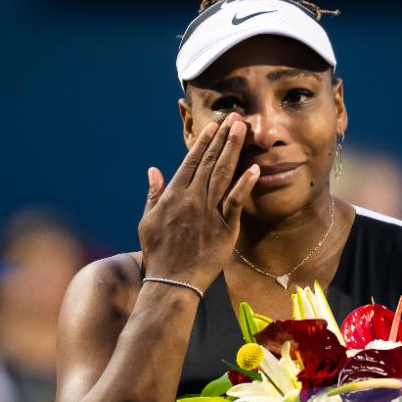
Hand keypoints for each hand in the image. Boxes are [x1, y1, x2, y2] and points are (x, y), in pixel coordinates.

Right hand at [138, 113, 259, 290]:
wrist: (171, 283)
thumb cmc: (158, 255)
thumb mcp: (147, 222)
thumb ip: (153, 194)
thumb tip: (153, 170)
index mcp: (173, 196)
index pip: (191, 161)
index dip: (204, 142)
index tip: (214, 126)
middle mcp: (192, 199)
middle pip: (210, 162)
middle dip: (223, 138)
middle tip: (236, 119)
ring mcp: (209, 213)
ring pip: (223, 174)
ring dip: (233, 150)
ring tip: (243, 130)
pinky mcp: (224, 229)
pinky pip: (236, 202)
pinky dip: (245, 184)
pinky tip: (254, 168)